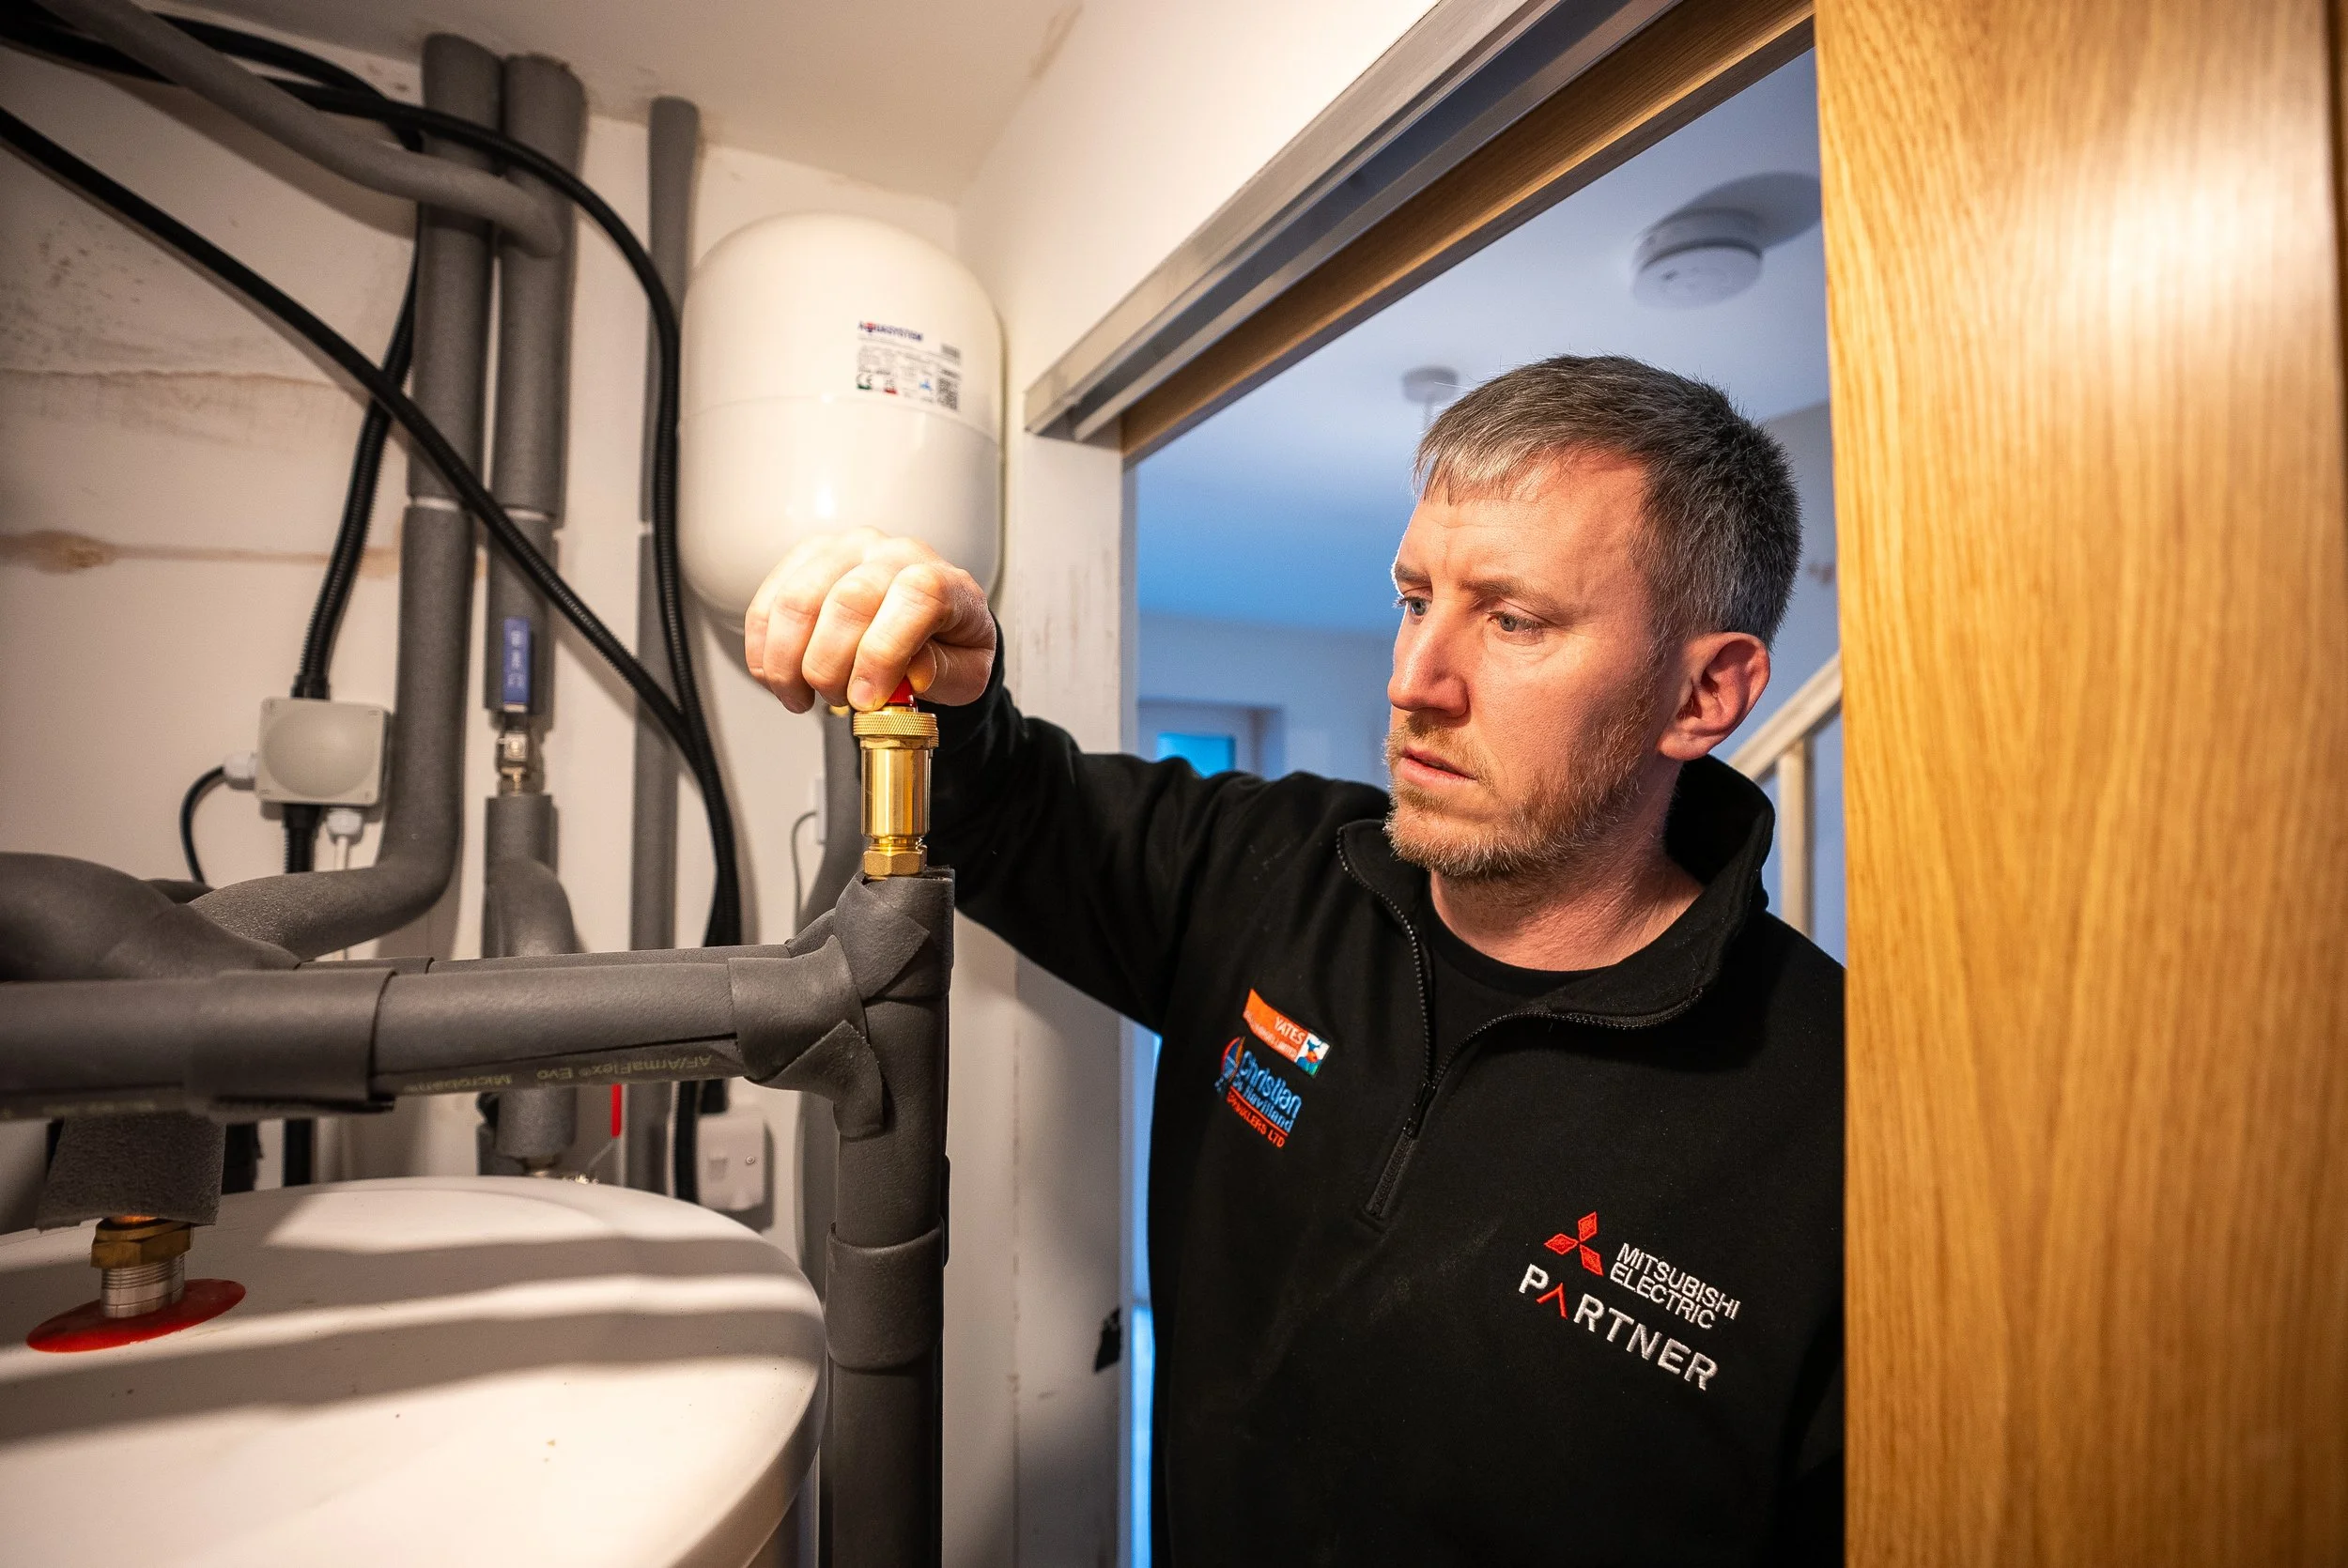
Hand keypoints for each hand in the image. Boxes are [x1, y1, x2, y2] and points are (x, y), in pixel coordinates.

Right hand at [743, 527, 995, 712]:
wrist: (930, 626)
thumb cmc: (947, 647)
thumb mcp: (967, 674)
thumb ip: (946, 673)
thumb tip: (912, 671)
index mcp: (941, 579)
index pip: (916, 598)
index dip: (884, 654)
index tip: (866, 701)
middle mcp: (892, 554)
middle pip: (848, 600)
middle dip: (830, 667)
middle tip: (837, 702)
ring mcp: (845, 551)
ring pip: (798, 601)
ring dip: (788, 663)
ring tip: (801, 697)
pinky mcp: (807, 560)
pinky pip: (769, 602)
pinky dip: (764, 650)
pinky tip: (777, 677)